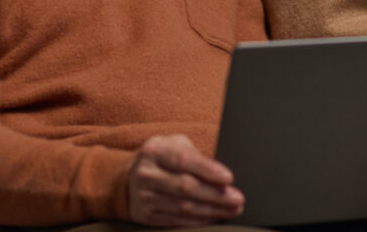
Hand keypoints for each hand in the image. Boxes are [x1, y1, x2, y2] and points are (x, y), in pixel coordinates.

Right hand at [128, 134, 244, 226]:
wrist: (129, 179)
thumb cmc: (162, 158)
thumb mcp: (174, 146)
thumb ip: (194, 155)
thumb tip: (222, 174)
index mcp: (155, 151)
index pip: (184, 160)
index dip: (207, 170)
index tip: (229, 178)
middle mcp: (147, 174)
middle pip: (185, 187)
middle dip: (215, 195)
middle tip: (237, 198)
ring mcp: (144, 197)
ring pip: (183, 207)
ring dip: (212, 210)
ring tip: (232, 209)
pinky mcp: (146, 216)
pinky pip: (177, 221)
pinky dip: (199, 221)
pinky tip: (214, 217)